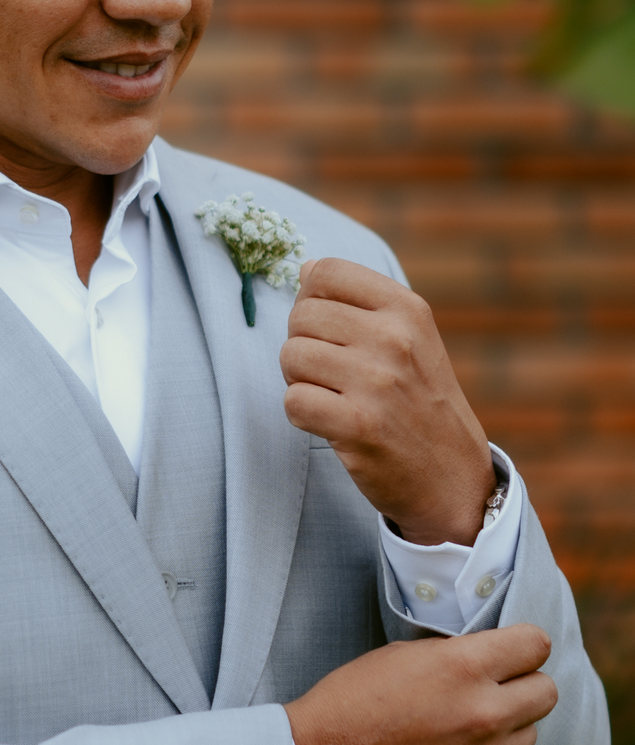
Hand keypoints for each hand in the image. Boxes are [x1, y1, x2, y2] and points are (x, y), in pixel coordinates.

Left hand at [280, 257, 494, 545]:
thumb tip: (305, 268)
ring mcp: (377, 382)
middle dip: (303, 343)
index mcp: (407, 309)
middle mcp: (394, 339)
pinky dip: (302, 414)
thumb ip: (360, 302)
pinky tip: (330, 421)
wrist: (453, 476)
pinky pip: (294, 401)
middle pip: (300, 316)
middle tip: (329, 372)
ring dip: (299, 380)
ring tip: (331, 395)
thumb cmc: (422, 402)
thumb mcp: (412, 339)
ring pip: (291, 356)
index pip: (325, 272)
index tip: (328, 328)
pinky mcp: (357, 425)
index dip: (310, 299)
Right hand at [284, 625, 555, 744]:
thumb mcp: (400, 655)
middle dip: (524, 683)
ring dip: (507, 725)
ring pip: (529, 735)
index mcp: (464, 668)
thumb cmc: (348, 702)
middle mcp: (484, 715)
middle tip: (495, 685)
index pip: (536, 644)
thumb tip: (486, 656)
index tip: (510, 649)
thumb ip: (454, 655)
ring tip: (465, 723)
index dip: (523, 643)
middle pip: (547, 692)